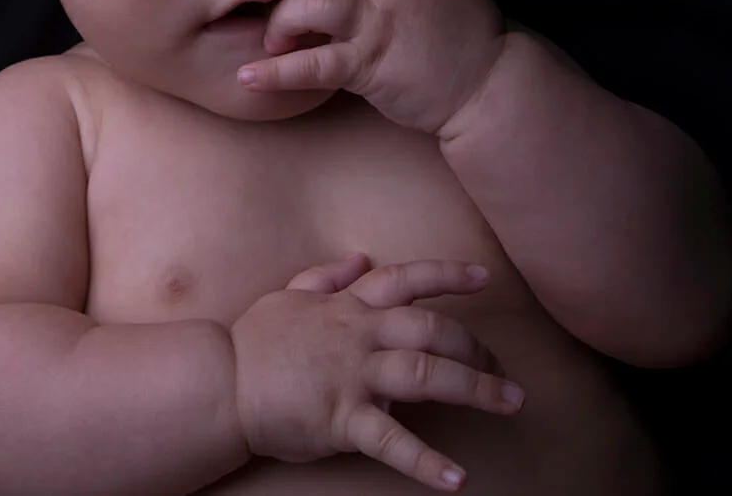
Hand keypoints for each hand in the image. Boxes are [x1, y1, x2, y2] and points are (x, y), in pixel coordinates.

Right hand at [229, 254, 521, 490]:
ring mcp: (353, 376)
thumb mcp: (288, 296)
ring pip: (426, 373)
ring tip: (511, 403)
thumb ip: (327, 277)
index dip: (447, 275)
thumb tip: (361, 259)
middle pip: (432, 329)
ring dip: (476, 388)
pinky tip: (457, 479)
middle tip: (503, 371)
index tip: (484, 277)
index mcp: (348, 307)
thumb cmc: (254, 343)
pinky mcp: (342, 418)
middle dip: (477, 347)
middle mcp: (359, 336)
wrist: (220, 384)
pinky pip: (392, 441)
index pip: (406, 279)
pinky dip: (427, 462)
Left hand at [238, 0, 505, 135]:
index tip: (314, 12)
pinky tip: (249, 78)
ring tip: (271, 43)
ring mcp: (378, 21)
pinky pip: (312, 63)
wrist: (494, 89)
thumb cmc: (472, 51)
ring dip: (282, 23)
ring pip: (309, 4)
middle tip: (285, 28)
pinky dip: (275, 71)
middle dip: (296, 2)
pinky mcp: (368, 62)